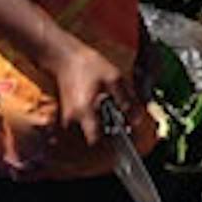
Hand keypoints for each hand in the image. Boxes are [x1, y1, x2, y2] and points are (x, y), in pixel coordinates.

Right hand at [46, 34, 132, 148]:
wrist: (64, 57)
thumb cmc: (87, 66)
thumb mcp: (113, 78)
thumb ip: (126, 100)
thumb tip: (137, 120)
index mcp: (84, 112)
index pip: (94, 141)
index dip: (109, 144)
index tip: (122, 138)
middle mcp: (72, 120)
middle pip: (91, 139)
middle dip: (106, 135)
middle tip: (120, 124)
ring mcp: (67, 118)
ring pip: (86, 133)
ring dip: (99, 128)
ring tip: (111, 114)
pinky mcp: (67, 114)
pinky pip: (81, 125)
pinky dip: (92, 121)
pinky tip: (101, 109)